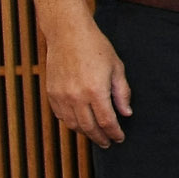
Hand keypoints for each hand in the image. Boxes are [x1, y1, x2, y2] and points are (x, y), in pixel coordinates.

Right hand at [42, 17, 130, 146]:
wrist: (68, 34)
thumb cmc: (96, 47)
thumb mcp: (116, 68)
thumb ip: (122, 92)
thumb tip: (126, 113)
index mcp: (96, 91)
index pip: (107, 122)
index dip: (114, 133)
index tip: (119, 138)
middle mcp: (77, 97)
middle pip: (89, 127)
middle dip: (100, 138)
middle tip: (108, 143)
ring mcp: (62, 96)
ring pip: (73, 124)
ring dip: (85, 133)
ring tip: (95, 135)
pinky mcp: (51, 93)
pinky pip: (61, 115)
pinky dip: (71, 123)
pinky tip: (80, 123)